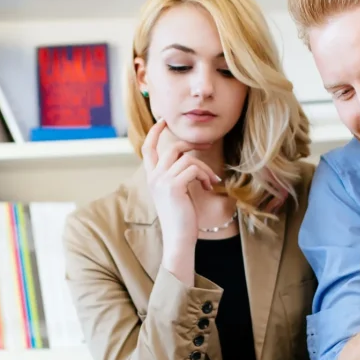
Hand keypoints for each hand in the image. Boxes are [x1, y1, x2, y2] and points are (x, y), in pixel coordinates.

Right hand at [141, 120, 219, 265]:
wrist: (178, 238)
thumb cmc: (181, 218)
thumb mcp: (175, 193)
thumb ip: (176, 175)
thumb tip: (189, 159)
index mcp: (151, 178)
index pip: (148, 148)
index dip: (155, 132)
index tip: (164, 121)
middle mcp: (153, 177)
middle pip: (173, 148)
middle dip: (192, 145)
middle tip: (208, 146)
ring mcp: (162, 181)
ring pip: (187, 158)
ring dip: (205, 168)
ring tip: (211, 181)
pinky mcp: (173, 186)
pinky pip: (194, 168)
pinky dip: (205, 176)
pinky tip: (209, 187)